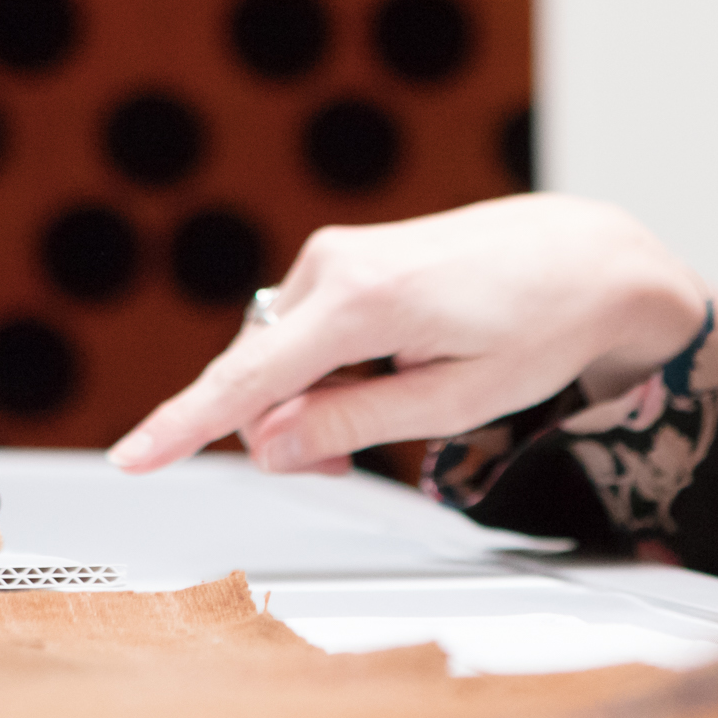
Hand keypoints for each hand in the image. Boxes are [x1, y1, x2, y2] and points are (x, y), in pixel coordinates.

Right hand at [106, 194, 708, 475]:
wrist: (585, 258)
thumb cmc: (539, 326)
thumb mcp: (456, 399)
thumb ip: (355, 422)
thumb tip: (273, 445)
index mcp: (361, 302)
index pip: (248, 379)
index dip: (184, 427)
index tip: (132, 459)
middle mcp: (334, 264)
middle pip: (259, 377)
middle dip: (289, 431)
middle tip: (357, 464)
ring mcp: (337, 254)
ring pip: (279, 358)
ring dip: (310, 402)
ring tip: (392, 409)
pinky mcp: (346, 257)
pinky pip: (303, 333)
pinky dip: (324, 371)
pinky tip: (382, 377)